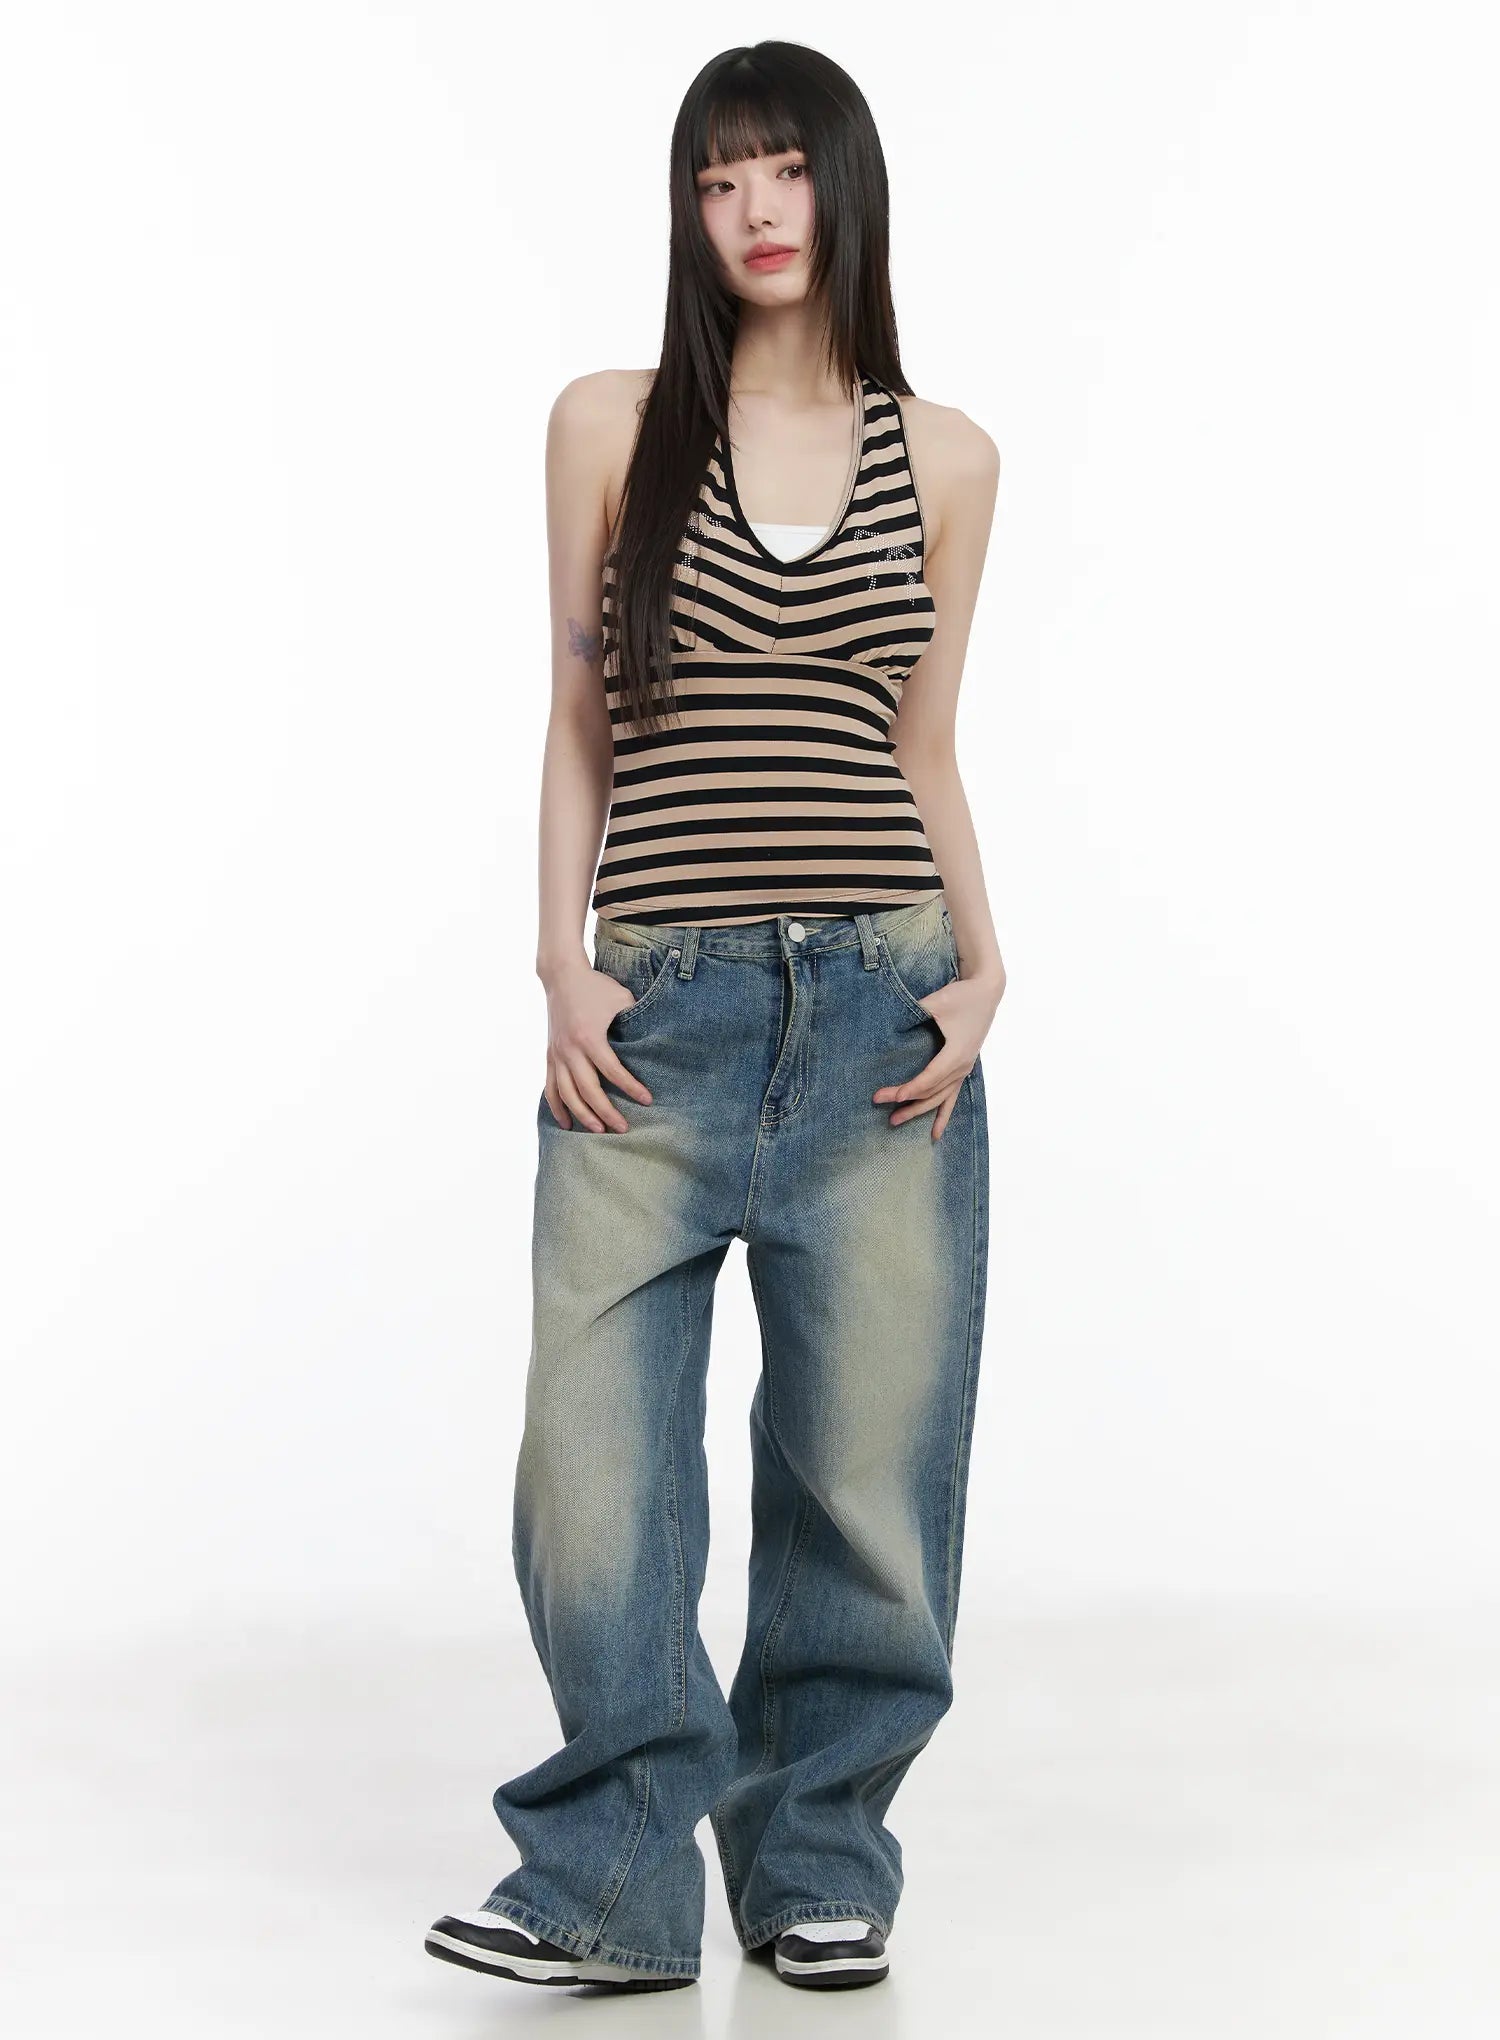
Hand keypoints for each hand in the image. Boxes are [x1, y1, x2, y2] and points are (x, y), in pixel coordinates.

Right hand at [542, 960, 654, 1132]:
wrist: (562, 976)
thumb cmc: (596, 987)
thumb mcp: (621, 998)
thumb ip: (635, 1019)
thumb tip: (656, 1038)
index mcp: (590, 1037)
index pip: (612, 1071)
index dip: (631, 1087)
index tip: (647, 1100)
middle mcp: (570, 1050)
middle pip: (588, 1090)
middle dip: (606, 1112)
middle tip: (623, 1128)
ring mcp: (557, 1055)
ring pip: (567, 1094)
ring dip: (582, 1115)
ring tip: (599, 1130)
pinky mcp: (550, 1056)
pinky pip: (550, 1088)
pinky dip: (557, 1107)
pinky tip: (567, 1123)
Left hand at [874, 964, 1004, 1139]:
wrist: (986, 993)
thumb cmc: (962, 996)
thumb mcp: (937, 1002)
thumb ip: (914, 1012)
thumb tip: (888, 1023)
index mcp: (956, 1054)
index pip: (929, 1079)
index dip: (909, 1089)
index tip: (890, 1096)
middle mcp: (962, 1067)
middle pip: (931, 1092)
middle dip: (905, 1101)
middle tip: (879, 1103)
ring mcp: (964, 1070)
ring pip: (940, 1099)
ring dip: (918, 1112)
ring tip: (895, 1122)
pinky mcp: (963, 1069)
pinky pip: (952, 1097)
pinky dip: (943, 1115)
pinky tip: (935, 1133)